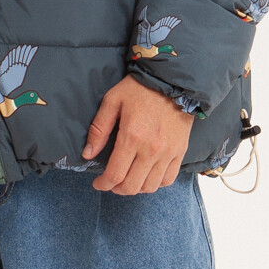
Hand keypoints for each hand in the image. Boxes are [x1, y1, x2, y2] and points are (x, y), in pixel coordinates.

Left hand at [83, 75, 193, 195]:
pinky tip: (146, 175)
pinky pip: (168, 179)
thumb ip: (99, 129)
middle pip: (132, 186)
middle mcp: (151, 149)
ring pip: (150, 186)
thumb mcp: (112, 101)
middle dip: (117, 189)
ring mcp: (168, 152)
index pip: (115, 175)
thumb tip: (87, 154)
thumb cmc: (139, 88)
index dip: (103, 184)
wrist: (172, 80)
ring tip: (128, 180)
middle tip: (111, 182)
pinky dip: (155, 183)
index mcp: (132, 137)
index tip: (98, 183)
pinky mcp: (180, 151)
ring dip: (136, 188)